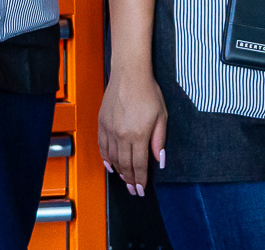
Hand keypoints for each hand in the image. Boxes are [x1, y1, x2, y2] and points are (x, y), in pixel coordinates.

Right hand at [99, 68, 168, 195]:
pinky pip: (102, 147)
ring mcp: (110, 129)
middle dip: (130, 180)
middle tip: (133, 191)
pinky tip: (110, 165)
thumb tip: (160, 160)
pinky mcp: (102, 123)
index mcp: (139, 134)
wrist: (129, 74)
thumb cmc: (148, 91)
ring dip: (119, 172)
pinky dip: (106, 159)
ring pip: (112, 158)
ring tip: (124, 180)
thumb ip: (159, 140)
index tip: (141, 189)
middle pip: (125, 164)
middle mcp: (122, 134)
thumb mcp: (162, 115)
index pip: (139, 164)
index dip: (140, 179)